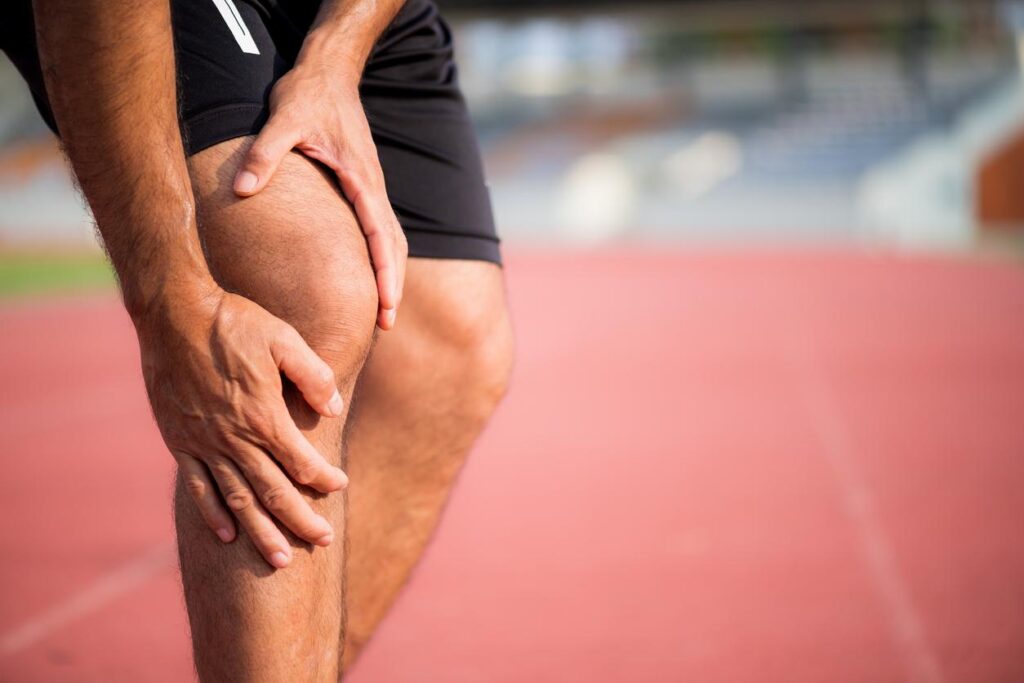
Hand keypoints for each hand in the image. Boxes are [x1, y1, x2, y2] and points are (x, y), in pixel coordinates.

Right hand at [137, 282, 346, 568]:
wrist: (174, 315)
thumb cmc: (235, 322)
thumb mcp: (285, 339)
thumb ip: (314, 376)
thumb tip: (335, 409)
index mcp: (264, 415)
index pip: (302, 461)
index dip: (324, 478)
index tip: (340, 486)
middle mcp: (234, 438)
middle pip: (273, 491)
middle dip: (301, 519)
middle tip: (323, 542)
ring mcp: (204, 443)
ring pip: (237, 499)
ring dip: (260, 531)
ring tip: (281, 559)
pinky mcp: (181, 441)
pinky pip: (198, 487)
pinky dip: (213, 514)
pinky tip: (226, 537)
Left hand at [232, 63, 406, 330]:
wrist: (329, 71)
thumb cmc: (308, 94)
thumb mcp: (282, 119)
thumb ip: (264, 155)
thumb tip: (242, 191)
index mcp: (361, 179)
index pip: (379, 235)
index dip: (384, 273)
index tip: (386, 305)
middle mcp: (372, 186)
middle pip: (393, 246)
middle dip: (392, 285)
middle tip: (386, 325)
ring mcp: (371, 186)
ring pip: (391, 239)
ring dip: (390, 274)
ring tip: (383, 311)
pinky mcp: (364, 185)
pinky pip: (379, 228)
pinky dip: (382, 255)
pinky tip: (372, 274)